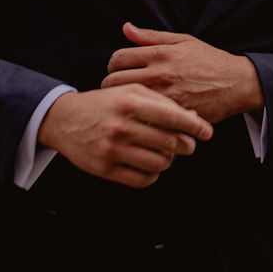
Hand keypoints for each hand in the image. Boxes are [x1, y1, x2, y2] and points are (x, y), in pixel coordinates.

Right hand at [39, 83, 215, 189]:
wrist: (65, 120)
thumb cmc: (106, 104)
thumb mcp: (131, 92)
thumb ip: (161, 102)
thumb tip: (193, 118)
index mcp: (130, 102)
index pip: (172, 117)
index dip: (194, 126)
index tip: (207, 133)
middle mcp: (121, 126)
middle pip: (169, 143)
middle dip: (185, 146)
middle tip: (187, 145)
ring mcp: (112, 150)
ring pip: (159, 164)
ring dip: (169, 161)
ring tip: (166, 154)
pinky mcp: (105, 169)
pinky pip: (143, 179)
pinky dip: (153, 174)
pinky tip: (151, 164)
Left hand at [101, 24, 261, 121]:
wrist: (237, 83)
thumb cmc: (210, 60)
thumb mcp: (183, 41)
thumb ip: (152, 36)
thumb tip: (126, 28)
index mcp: (160, 54)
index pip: (118, 58)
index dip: (112, 64)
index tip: (116, 70)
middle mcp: (160, 75)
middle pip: (115, 81)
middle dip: (110, 84)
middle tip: (116, 89)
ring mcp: (166, 97)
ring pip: (127, 101)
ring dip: (123, 103)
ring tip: (127, 103)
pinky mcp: (173, 115)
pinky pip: (146, 117)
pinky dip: (141, 117)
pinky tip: (143, 116)